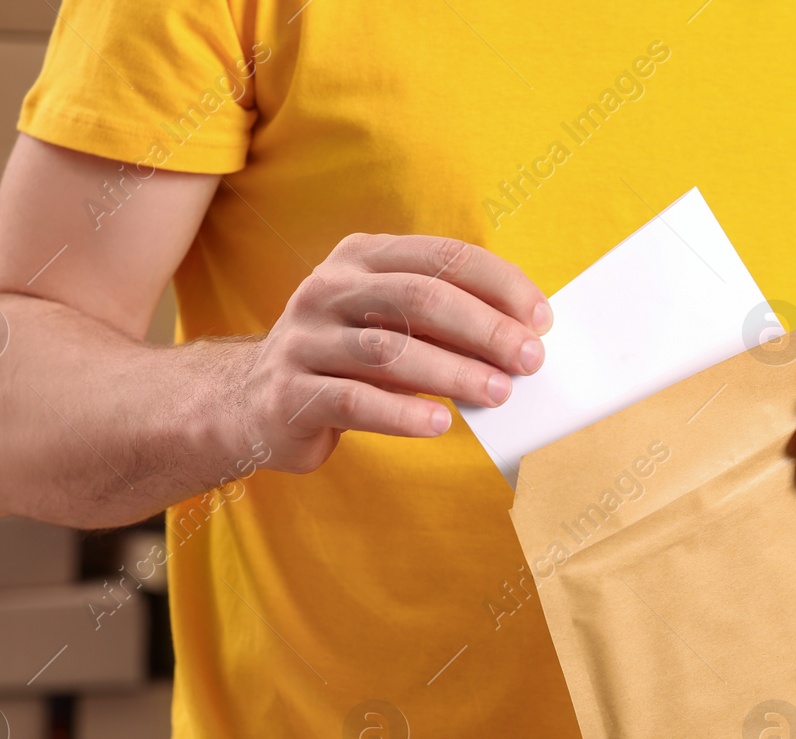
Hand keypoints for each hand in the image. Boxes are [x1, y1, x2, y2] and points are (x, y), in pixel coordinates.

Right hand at [240, 233, 551, 473]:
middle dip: (484, 328)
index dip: (498, 285)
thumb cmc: (346, 359)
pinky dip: (401, 412)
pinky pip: (354, 400)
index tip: (540, 319)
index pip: (442, 257)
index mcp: (361, 257)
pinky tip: (439, 424)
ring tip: (497, 393)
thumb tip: (521, 335)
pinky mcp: (291, 392)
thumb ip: (443, 318)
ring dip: (453, 372)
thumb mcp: (388, 321)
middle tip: (528, 359)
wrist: (254, 401)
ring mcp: (305, 339)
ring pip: (389, 350)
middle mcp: (328, 288)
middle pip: (419, 298)